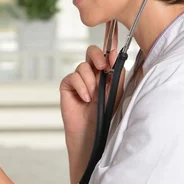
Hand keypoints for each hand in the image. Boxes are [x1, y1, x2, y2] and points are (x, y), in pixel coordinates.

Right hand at [60, 22, 124, 139]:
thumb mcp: (116, 93)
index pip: (106, 55)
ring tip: (94, 97)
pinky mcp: (67, 86)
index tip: (114, 48)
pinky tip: (85, 98)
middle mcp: (93, 75)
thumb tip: (115, 56)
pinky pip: (72, 77)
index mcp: (106, 74)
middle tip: (102, 66)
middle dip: (97, 56)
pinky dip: (81, 86)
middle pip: (92, 52)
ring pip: (83, 66)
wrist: (93, 135)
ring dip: (90, 81)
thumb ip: (116, 74)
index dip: (109, 48)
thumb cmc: (106, 117)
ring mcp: (79, 80)